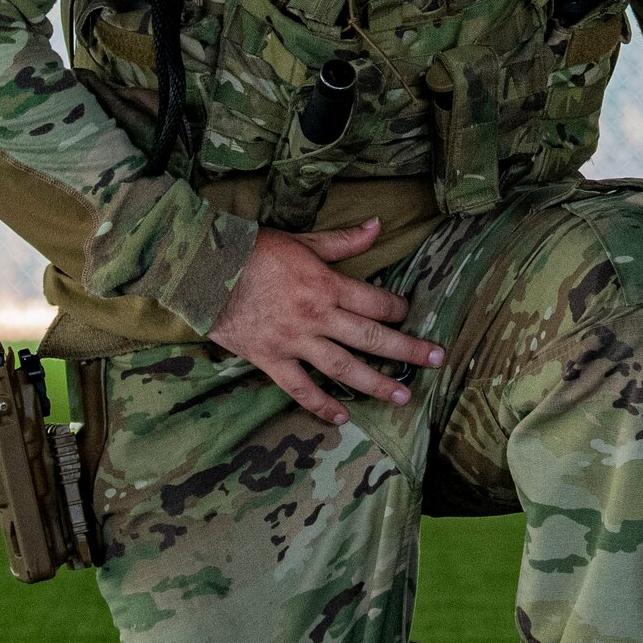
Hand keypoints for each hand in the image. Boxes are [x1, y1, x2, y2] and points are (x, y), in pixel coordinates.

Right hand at [208, 216, 444, 425]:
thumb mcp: (302, 242)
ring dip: (375, 383)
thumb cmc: (254, 251)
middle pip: (371, 337)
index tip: (409, 313)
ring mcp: (295, 341)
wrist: (205, 270)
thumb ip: (343, 241)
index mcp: (326, 285)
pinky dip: (321, 405)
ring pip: (343, 368)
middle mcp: (317, 316)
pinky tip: (341, 417)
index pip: (375, 302)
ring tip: (402, 396)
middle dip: (407, 349)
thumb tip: (378, 224)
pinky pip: (300, 388)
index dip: (398, 309)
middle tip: (437, 359)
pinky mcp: (271, 359)